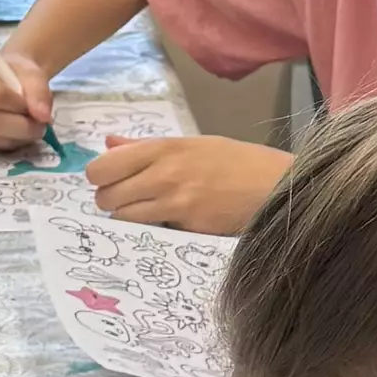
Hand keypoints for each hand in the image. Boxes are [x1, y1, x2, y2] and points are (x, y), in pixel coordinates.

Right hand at [0, 51, 51, 149]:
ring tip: (31, 128)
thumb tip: (42, 116)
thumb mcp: (31, 74)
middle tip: (40, 126)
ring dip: (16, 137)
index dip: (19, 105)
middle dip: (19, 127)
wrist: (5, 81)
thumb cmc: (14, 74)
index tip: (36, 106)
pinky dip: (9, 143)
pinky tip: (17, 133)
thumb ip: (38, 91)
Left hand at [86, 134, 293, 233]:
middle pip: (106, 196)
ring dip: (127, 218)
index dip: (100, 177)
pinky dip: (151, 230)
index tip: (110, 181)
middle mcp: (164, 173)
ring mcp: (176, 202)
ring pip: (123, 218)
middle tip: (128, 200)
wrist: (276, 185)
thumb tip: (109, 143)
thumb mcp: (192, 144)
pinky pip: (150, 232)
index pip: (104, 166)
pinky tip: (168, 223)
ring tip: (147, 212)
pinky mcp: (188, 227)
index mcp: (164, 148)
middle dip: (111, 200)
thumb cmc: (236, 162)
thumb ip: (146, 147)